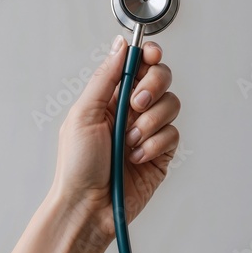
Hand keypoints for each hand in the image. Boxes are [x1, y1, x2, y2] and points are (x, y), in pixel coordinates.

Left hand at [52, 35, 180, 238]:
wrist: (89, 206)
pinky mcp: (161, 152)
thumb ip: (105, 78)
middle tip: (135, 104)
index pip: (137, 65)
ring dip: (150, 122)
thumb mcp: (84, 114)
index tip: (151, 55)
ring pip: (171, 105)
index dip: (148, 56)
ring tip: (129, 141)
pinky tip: (137, 157)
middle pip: (160, 78)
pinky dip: (155, 145)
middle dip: (152, 87)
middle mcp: (131, 110)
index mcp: (110, 97)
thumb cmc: (78, 165)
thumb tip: (120, 46)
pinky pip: (173, 134)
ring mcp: (148, 130)